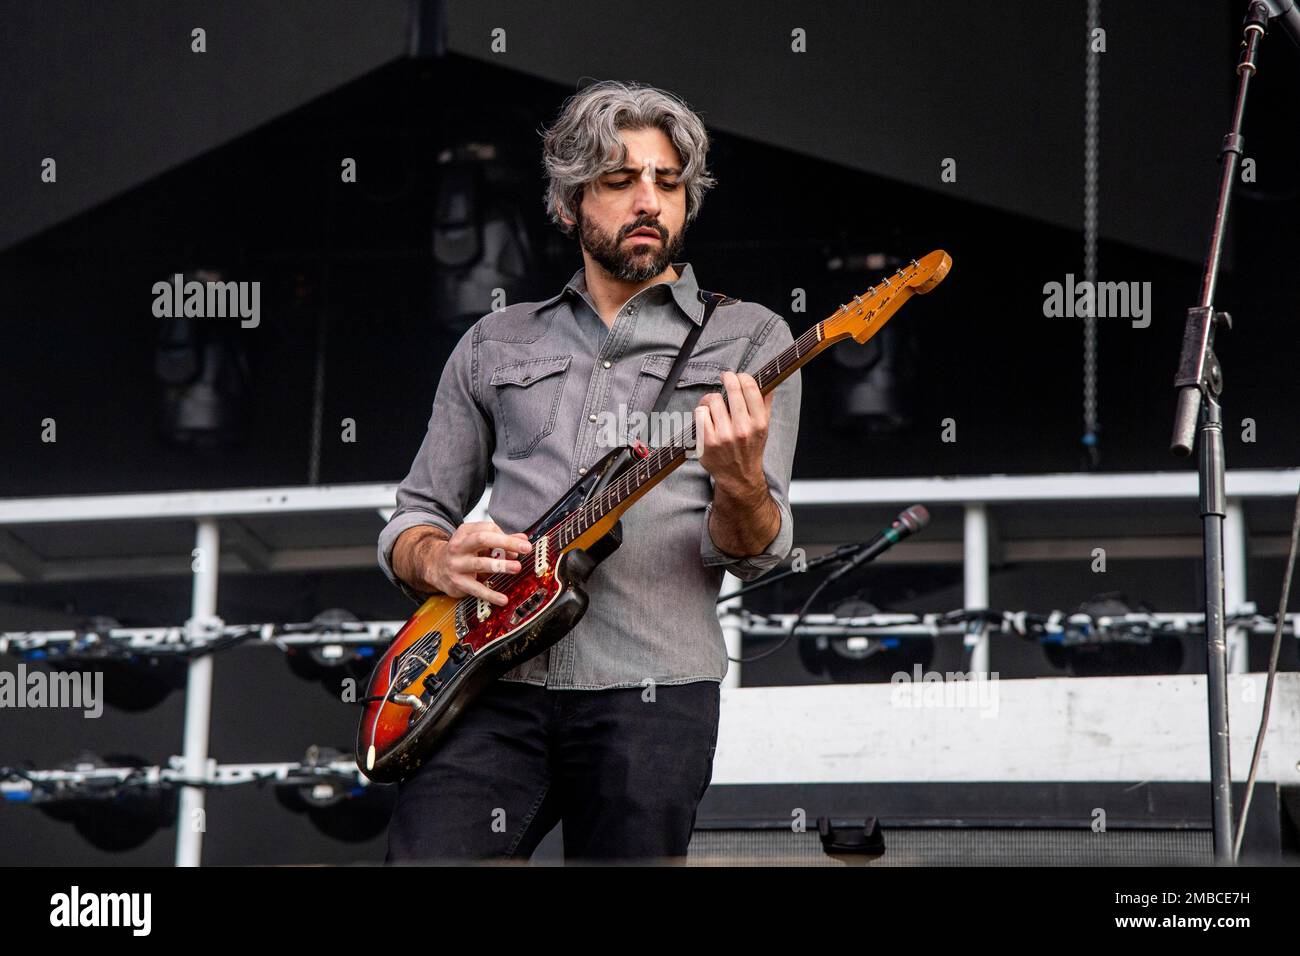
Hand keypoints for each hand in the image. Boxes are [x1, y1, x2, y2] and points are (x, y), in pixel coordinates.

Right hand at [419, 521, 531, 604]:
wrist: (435, 567)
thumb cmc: (463, 552)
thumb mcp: (478, 542)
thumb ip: (501, 540)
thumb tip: (523, 539)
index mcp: (465, 532)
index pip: (488, 529)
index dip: (505, 537)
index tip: (520, 545)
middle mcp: (458, 546)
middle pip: (482, 539)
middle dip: (506, 543)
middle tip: (525, 548)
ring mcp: (456, 564)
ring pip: (479, 563)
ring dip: (500, 565)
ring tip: (516, 567)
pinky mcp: (457, 582)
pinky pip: (476, 589)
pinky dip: (490, 594)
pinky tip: (503, 599)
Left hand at [694, 370, 772, 492]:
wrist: (739, 476)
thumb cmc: (750, 448)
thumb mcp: (764, 427)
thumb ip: (766, 404)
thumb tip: (769, 382)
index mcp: (759, 423)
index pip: (750, 388)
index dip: (742, 376)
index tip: (738, 376)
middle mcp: (742, 429)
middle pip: (732, 388)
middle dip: (727, 378)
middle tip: (725, 377)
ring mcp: (723, 436)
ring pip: (713, 399)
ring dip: (712, 399)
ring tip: (715, 405)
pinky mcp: (707, 441)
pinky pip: (700, 413)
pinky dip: (702, 413)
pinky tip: (707, 418)